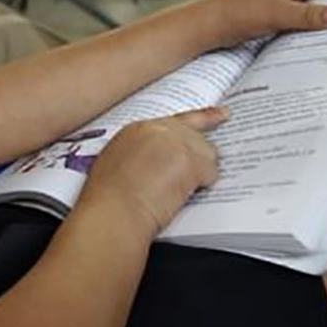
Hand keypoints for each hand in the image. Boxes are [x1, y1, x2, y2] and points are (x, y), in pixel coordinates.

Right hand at [80, 107, 227, 235]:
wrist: (114, 211)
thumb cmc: (109, 196)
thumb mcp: (117, 162)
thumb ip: (141, 153)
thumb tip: (155, 161)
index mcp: (138, 128)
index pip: (176, 120)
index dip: (201, 118)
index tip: (218, 114)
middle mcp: (159, 129)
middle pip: (195, 135)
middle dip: (199, 155)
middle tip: (201, 169)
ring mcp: (176, 143)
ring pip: (207, 153)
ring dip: (200, 172)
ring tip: (179, 190)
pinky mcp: (190, 161)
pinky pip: (210, 172)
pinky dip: (202, 186)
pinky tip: (183, 194)